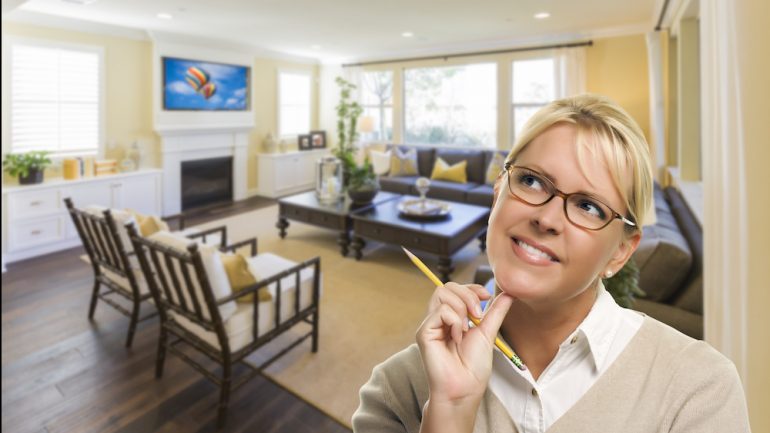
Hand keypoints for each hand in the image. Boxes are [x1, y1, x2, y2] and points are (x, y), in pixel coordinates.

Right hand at [416, 282, 513, 405]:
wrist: (465, 388)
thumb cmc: (473, 367)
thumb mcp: (488, 332)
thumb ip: (495, 312)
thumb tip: (509, 294)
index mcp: (451, 317)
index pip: (455, 289)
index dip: (471, 287)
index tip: (487, 297)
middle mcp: (438, 319)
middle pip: (447, 286)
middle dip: (468, 295)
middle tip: (478, 316)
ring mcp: (430, 324)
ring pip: (442, 293)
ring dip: (462, 308)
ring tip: (467, 329)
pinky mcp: (424, 332)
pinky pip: (441, 311)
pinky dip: (454, 321)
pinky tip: (457, 338)